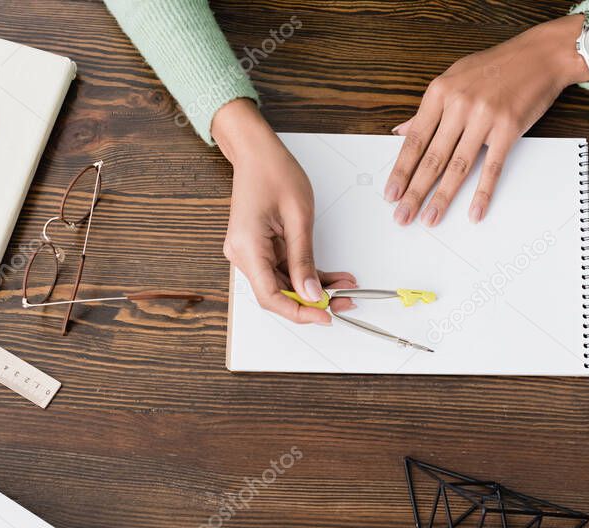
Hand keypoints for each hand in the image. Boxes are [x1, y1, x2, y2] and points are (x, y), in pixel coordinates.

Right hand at [213, 99, 355, 323]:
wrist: (256, 152)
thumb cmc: (274, 172)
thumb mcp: (298, 217)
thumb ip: (304, 259)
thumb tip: (311, 294)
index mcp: (247, 247)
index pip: (271, 296)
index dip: (299, 311)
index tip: (325, 316)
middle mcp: (243, 254)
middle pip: (277, 293)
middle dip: (312, 301)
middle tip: (345, 302)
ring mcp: (250, 252)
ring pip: (284, 283)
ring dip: (314, 289)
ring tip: (345, 288)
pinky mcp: (259, 248)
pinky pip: (284, 269)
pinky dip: (308, 275)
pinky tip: (333, 277)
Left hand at [385, 14, 588, 226]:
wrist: (539, 56)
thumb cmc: (497, 66)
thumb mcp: (454, 78)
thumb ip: (428, 109)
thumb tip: (401, 131)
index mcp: (440, 93)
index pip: (414, 140)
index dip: (401, 170)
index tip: (391, 192)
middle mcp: (459, 105)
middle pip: (432, 158)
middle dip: (415, 192)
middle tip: (403, 215)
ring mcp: (484, 118)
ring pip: (458, 166)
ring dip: (442, 197)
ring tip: (430, 218)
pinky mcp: (508, 129)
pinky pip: (492, 167)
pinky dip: (482, 193)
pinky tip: (474, 211)